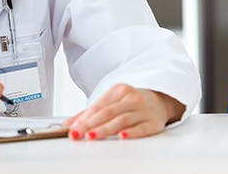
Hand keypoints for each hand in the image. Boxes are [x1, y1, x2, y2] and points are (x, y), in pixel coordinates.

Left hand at [63, 84, 185, 140]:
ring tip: (92, 136)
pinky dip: (131, 133)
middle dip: (90, 124)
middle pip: (107, 112)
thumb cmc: (130, 102)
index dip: (83, 118)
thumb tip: (68, 124)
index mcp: (118, 90)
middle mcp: (131, 98)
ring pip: (121, 120)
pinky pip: (141, 128)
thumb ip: (88, 113)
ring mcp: (143, 110)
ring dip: (105, 129)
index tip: (72, 129)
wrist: (160, 100)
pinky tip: (122, 137)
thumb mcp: (110, 102)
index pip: (98, 106)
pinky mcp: (154, 122)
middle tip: (78, 134)